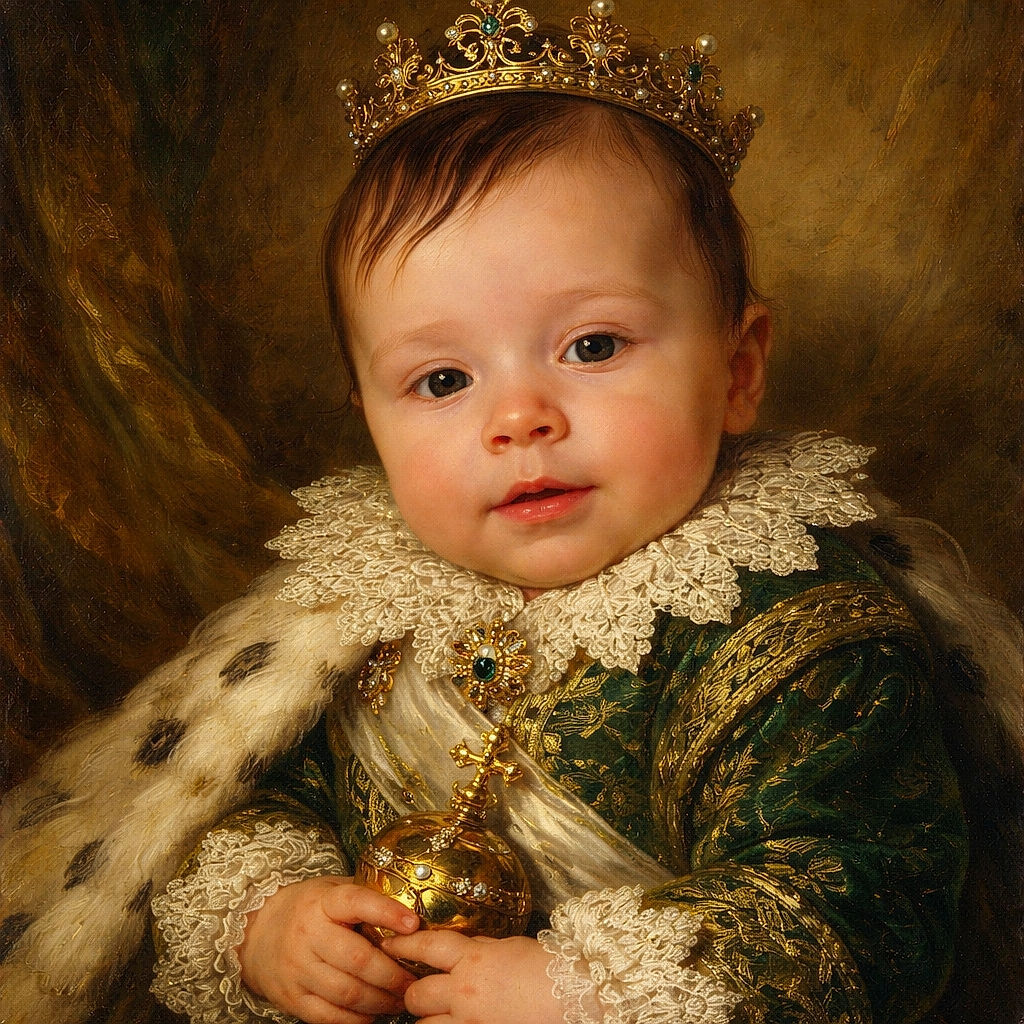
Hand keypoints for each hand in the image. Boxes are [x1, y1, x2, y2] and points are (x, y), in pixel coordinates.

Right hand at [238, 875, 418, 1023]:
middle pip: (358, 959)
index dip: (386, 913)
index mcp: (323, 902)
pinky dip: (356, 1019)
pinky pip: (329, 1016)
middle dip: (392, 974)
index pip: (357, 903)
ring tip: (399, 1000)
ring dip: (379, 1001)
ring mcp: (298, 969)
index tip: (413, 924)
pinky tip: (372, 1014)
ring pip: (347, 993)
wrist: (257, 932)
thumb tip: (411, 904)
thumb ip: (366, 894)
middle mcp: (308, 935)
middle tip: (413, 981)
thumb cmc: (307, 908)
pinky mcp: (292, 999)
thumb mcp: (332, 888)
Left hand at [382, 931, 563, 1023]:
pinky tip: (453, 1023)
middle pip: (416, 995)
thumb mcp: (507, 946)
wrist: (575, 993)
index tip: (388, 943)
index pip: (425, 947)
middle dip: (413, 994)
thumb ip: (479, 947)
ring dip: (427, 1020)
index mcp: (472, 959)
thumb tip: (460, 947)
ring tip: (433, 1015)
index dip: (402, 945)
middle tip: (416, 992)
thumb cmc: (548, 966)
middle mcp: (465, 992)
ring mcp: (470, 1021)